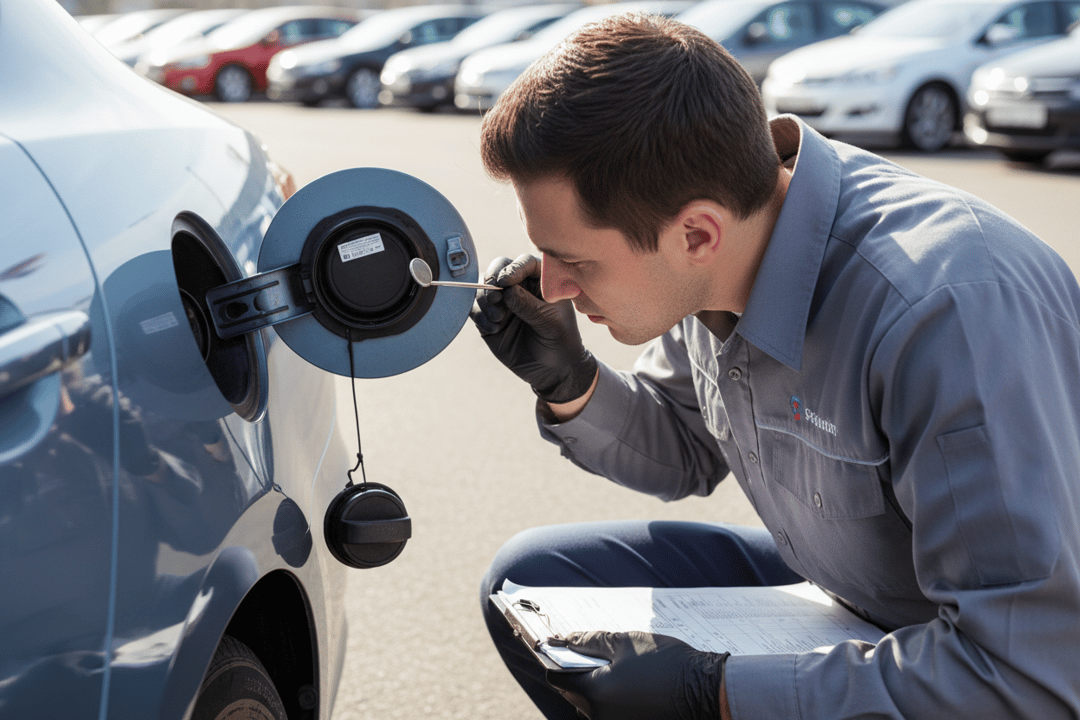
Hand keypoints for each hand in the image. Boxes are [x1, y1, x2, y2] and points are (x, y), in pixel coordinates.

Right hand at [470, 254, 597, 404]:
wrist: (553, 370)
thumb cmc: (560, 340)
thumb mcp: (550, 322)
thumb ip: (529, 305)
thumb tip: (506, 291)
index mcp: (540, 281)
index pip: (524, 263)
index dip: (513, 269)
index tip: (505, 282)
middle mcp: (519, 287)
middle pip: (498, 269)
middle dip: (492, 279)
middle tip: (495, 297)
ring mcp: (503, 303)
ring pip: (483, 289)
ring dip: (486, 301)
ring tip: (498, 318)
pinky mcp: (490, 319)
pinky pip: (476, 310)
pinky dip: (480, 316)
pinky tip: (494, 329)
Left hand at [546, 631, 727, 719]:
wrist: (705, 690)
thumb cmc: (666, 663)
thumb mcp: (625, 643)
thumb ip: (590, 642)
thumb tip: (566, 640)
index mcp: (594, 693)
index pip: (557, 677)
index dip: (555, 659)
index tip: (557, 647)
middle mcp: (599, 716)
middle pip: (573, 693)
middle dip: (578, 672)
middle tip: (592, 653)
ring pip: (591, 705)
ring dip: (595, 687)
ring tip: (616, 668)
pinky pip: (609, 713)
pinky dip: (612, 699)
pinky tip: (628, 684)